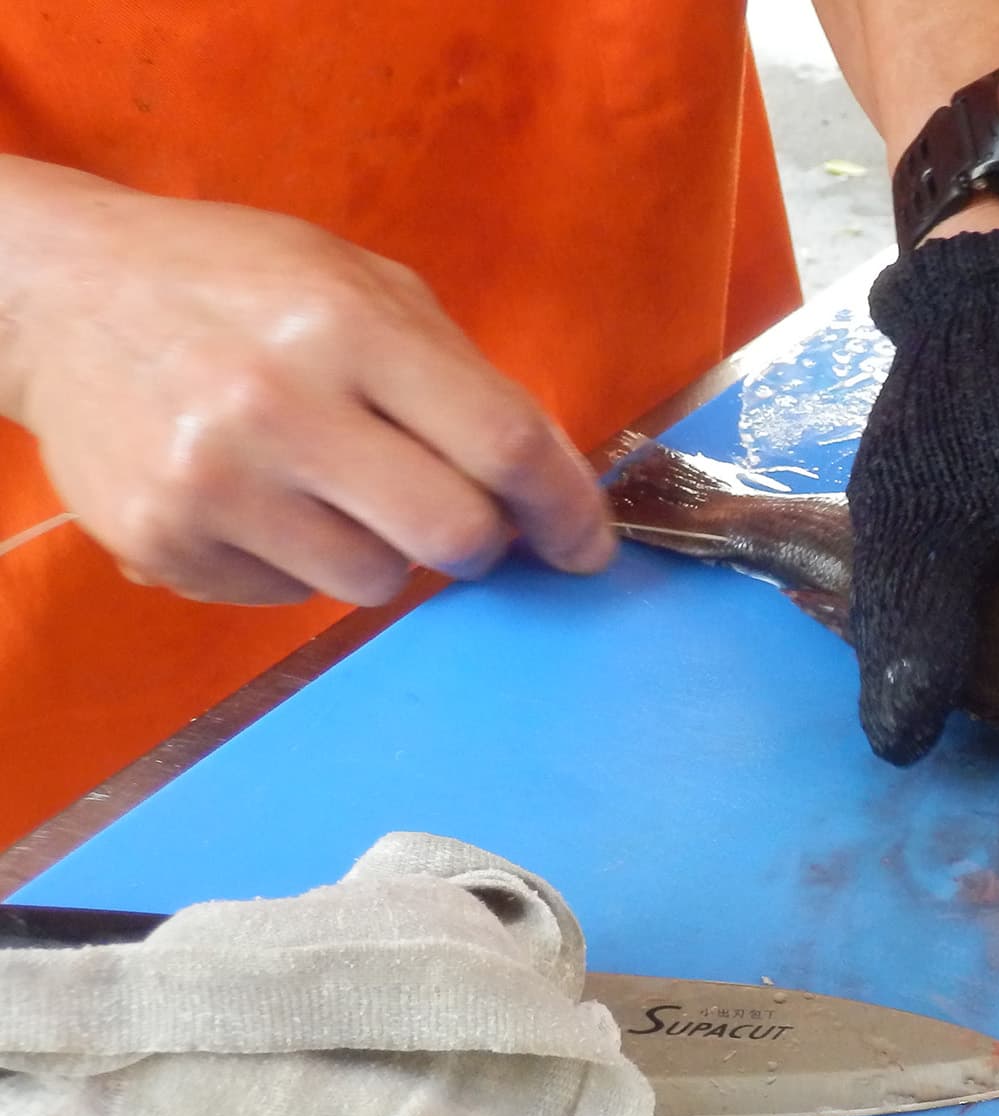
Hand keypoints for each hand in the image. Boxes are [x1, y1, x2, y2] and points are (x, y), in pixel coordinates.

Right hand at [0, 162, 611, 605]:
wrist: (63, 296)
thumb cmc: (239, 285)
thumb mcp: (362, 285)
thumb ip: (461, 376)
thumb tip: (550, 481)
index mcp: (349, 326)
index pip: (502, 445)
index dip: (565, 508)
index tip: (587, 543)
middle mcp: (280, 405)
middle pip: (452, 535)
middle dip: (480, 539)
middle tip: (461, 515)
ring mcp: (215, 482)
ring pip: (376, 581)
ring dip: (383, 549)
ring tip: (334, 485)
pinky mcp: (165, 541)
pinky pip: (291, 597)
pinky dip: (300, 562)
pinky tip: (262, 498)